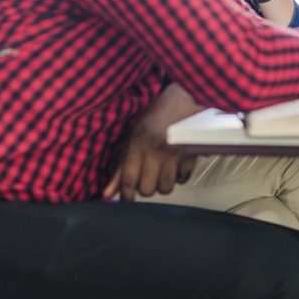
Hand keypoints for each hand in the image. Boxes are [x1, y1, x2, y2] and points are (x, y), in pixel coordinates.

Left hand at [104, 84, 201, 201]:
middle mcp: (155, 151)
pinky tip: (177, 167)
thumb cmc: (156, 118)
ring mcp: (174, 153)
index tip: (127, 200)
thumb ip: (121, 167)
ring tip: (162, 174)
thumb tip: (108, 192)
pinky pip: (184, 178)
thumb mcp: (133, 139)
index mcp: (138, 145)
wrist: (183, 99)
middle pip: (147, 189)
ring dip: (163, 185)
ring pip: (166, 188)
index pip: (128, 180)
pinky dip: (180, 176)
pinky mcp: (191, 154)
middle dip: (146, 188)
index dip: (126, 195)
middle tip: (147, 179)